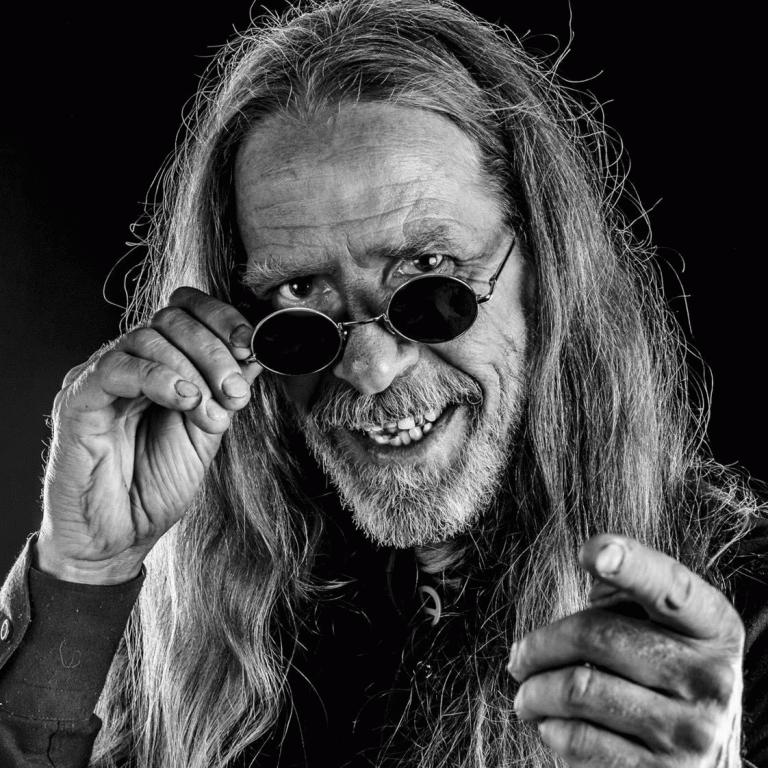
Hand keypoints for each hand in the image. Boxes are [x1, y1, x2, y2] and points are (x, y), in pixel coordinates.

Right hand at [37, 287, 261, 583]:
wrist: (116, 537)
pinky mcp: (79, 398)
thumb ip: (225, 392)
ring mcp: (101, 377)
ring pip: (149, 338)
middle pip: (173, 320)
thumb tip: (256, 355)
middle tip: (236, 393)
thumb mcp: (206, 432)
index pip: (187, 310)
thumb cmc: (156, 486)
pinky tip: (183, 401)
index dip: (222, 318)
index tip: (251, 345)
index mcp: (161, 363)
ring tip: (209, 413)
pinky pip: (117, 368)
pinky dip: (159, 378)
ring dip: (193, 371)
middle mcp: (130, 362)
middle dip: (216, 352)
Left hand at [508, 534, 743, 766]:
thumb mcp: (666, 629)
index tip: (591, 550)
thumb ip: (631, 595)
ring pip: (579, 689)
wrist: (703, 763)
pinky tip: (550, 724)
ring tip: (526, 693)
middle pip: (597, 636)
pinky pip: (581, 740)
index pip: (669, 587)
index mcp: (713, 626)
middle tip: (518, 658)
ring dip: (534, 690)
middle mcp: (711, 677)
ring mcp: (690, 731)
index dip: (631, 564)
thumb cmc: (664, 674)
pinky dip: (551, 728)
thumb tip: (594, 574)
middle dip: (539, 645)